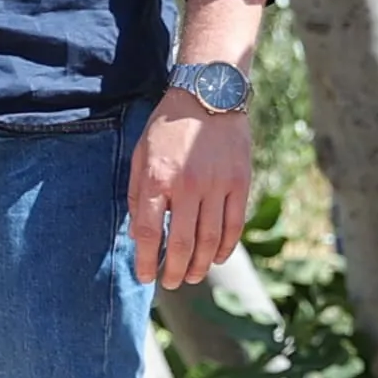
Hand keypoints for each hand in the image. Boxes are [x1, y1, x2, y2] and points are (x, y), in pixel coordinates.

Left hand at [130, 94, 251, 291]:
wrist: (208, 94)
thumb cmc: (168, 127)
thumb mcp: (140, 154)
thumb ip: (138, 193)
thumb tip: (138, 234)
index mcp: (157, 178)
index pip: (147, 232)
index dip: (145, 260)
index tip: (145, 277)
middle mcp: (187, 185)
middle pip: (179, 243)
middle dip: (173, 270)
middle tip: (171, 283)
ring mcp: (216, 185)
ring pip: (208, 240)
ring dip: (199, 265)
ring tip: (191, 276)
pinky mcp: (239, 183)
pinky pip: (233, 225)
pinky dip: (224, 247)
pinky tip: (215, 258)